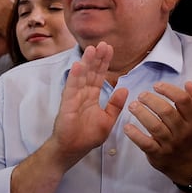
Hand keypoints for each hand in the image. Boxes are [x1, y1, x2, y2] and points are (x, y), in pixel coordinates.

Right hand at [48, 43, 127, 167]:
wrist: (73, 149)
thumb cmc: (87, 136)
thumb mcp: (108, 120)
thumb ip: (115, 105)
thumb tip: (124, 88)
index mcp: (92, 97)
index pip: (99, 76)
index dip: (104, 63)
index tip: (110, 49)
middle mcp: (82, 94)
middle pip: (91, 73)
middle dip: (97, 58)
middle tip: (103, 44)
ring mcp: (74, 98)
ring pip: (81, 77)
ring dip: (86, 63)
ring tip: (91, 49)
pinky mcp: (67, 104)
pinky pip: (71, 88)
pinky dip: (74, 77)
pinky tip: (78, 66)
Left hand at [124, 80, 191, 181]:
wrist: (190, 165)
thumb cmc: (190, 137)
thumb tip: (189, 84)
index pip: (184, 101)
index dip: (169, 90)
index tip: (156, 86)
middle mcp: (182, 131)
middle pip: (167, 112)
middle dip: (151, 101)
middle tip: (141, 96)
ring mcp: (170, 144)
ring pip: (155, 126)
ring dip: (141, 114)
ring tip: (132, 106)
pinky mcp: (158, 154)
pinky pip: (145, 143)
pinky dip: (135, 134)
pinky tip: (127, 126)